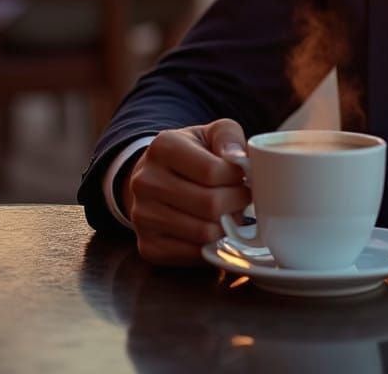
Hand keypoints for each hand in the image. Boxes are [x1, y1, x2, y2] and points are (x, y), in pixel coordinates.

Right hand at [123, 119, 251, 264]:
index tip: (246, 176)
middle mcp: (145, 182)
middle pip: (210, 204)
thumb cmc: (194, 153)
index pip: (212, 171)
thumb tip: (239, 159)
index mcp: (163, 147)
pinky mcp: (148, 247)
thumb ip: (229, 137)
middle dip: (237, 202)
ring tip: (230, 210)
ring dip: (228, 225)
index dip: (238, 177)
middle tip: (244, 196)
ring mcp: (142, 217)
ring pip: (204, 233)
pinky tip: (215, 227)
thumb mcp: (212, 133)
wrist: (158, 177)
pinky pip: (193, 254)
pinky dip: (213, 245)